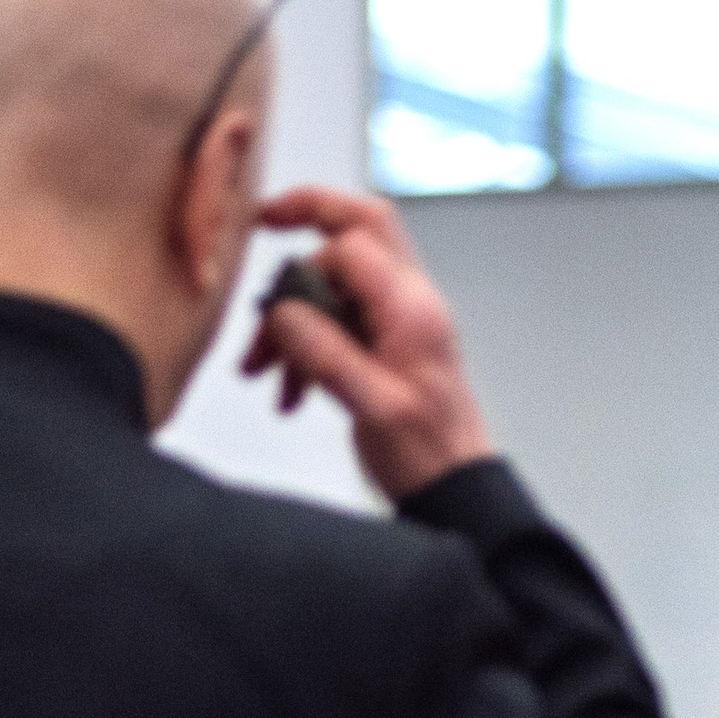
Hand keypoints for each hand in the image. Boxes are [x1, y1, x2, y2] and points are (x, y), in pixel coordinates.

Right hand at [239, 187, 493, 501]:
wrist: (456, 493)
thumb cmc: (427, 457)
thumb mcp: (372, 409)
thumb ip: (326, 354)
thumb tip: (283, 312)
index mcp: (410, 309)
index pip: (353, 242)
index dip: (305, 237)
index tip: (262, 235)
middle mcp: (410, 304)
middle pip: (359, 231)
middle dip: (308, 224)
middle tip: (263, 225)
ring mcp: (401, 323)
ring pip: (339, 288)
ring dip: (295, 320)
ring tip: (262, 373)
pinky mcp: (391, 347)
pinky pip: (341, 325)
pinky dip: (309, 348)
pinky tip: (290, 391)